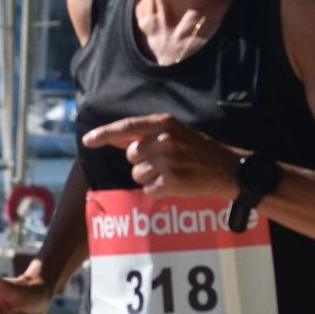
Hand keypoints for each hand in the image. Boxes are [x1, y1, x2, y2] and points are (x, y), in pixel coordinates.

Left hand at [80, 112, 239, 196]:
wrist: (227, 168)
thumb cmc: (197, 150)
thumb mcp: (174, 133)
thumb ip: (144, 135)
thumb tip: (112, 138)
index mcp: (164, 123)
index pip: (126, 127)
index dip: (104, 134)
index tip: (87, 140)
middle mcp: (164, 139)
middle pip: (131, 156)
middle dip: (142, 162)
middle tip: (166, 162)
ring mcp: (168, 159)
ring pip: (137, 175)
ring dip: (150, 178)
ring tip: (173, 172)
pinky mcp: (171, 179)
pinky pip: (148, 189)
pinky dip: (158, 190)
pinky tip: (176, 183)